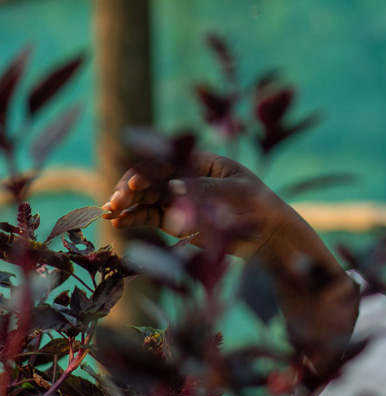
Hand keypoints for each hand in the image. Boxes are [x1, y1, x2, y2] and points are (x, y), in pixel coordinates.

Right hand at [102, 151, 282, 259]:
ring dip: (125, 203)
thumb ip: (207, 190)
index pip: (166, 162)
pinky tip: (118, 222)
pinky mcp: (173, 219)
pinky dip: (133, 217)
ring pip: (143, 197)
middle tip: (115, 203)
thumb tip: (172, 189)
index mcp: (199, 161)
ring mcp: (176, 197)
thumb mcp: (239, 194)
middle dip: (129, 188)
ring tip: (110, 213)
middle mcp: (183, 176)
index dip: (147, 172)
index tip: (134, 185)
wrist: (266, 234)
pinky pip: (148, 215)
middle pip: (148, 178)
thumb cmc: (259, 206)